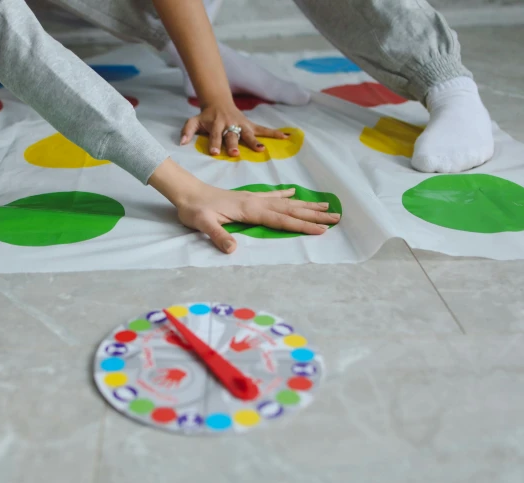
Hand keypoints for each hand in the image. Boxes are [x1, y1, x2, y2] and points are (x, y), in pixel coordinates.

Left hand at [148, 159, 340, 253]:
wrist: (186, 192)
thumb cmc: (194, 210)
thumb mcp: (203, 224)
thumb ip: (218, 236)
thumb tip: (232, 250)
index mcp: (250, 210)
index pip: (281, 220)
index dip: (302, 226)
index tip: (322, 230)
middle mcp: (256, 202)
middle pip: (291, 210)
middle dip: (314, 215)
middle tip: (337, 218)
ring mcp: (253, 198)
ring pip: (286, 202)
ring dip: (306, 205)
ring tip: (326, 206)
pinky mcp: (248, 197)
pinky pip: (272, 196)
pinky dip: (286, 195)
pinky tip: (295, 193)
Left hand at [180, 102, 288, 157]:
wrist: (218, 102)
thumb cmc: (205, 117)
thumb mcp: (193, 121)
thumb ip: (187, 130)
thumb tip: (181, 142)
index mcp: (216, 124)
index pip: (215, 135)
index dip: (215, 143)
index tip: (215, 153)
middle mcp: (230, 124)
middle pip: (232, 135)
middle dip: (234, 144)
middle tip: (235, 154)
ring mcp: (241, 124)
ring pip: (249, 133)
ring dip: (255, 141)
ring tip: (262, 150)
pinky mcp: (250, 125)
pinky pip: (263, 129)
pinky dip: (274, 132)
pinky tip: (286, 137)